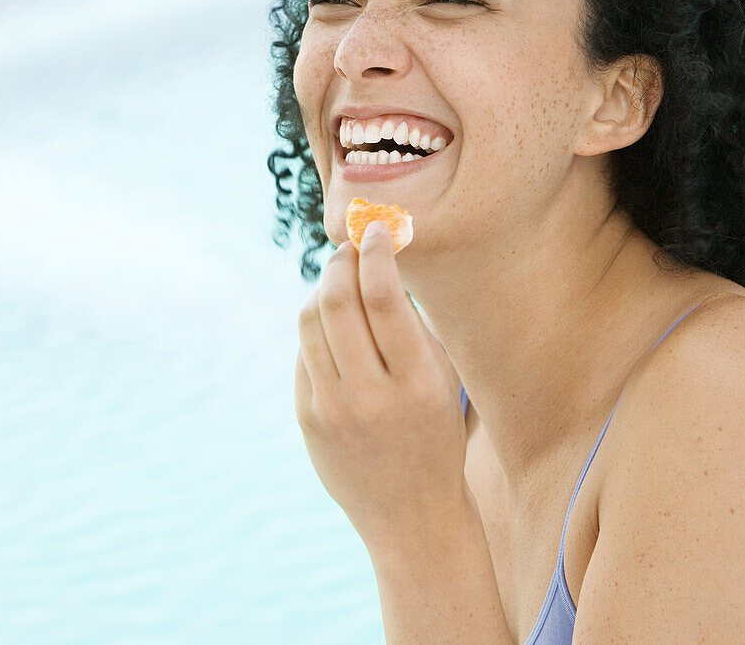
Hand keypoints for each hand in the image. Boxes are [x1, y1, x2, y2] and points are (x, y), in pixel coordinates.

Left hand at [294, 221, 467, 548]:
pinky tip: (333, 325)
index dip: (373, 252)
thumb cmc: (434, 433)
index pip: (382, 297)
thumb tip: (374, 261)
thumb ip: (410, 325)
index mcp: (418, 382)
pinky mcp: (307, 418)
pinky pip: (303, 352)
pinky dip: (316, 326)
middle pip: (336, 301)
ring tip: (339, 281)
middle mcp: (371, 396)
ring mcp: (332, 409)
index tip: (375, 230)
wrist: (410, 514)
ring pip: (309, 321)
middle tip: (349, 248)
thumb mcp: (441, 380)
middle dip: (339, 262)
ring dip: (321, 288)